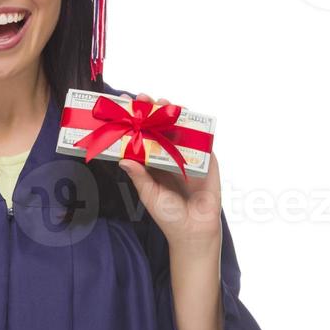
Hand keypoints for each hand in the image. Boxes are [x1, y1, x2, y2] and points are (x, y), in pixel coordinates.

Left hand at [116, 92, 221, 253]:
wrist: (194, 231)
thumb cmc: (168, 215)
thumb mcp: (149, 195)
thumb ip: (139, 177)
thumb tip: (122, 159)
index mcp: (153, 162)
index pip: (142, 136)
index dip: (134, 121)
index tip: (124, 105)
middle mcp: (170, 155)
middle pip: (160, 127)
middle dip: (152, 111)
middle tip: (142, 98)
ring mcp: (189, 156)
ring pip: (181, 129)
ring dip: (173, 113)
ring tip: (162, 102)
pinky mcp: (208, 160)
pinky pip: (202, 140)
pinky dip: (195, 127)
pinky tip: (187, 116)